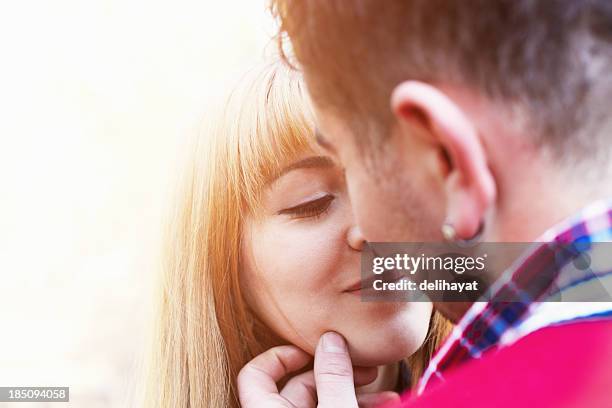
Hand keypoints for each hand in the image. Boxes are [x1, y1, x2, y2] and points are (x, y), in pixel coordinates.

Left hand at [238, 331, 399, 406]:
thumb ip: (333, 378)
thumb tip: (331, 340)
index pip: (255, 374)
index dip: (280, 354)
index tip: (312, 347)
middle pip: (298, 384)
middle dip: (335, 369)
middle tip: (362, 362)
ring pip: (323, 400)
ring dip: (353, 387)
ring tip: (381, 382)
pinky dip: (356, 405)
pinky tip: (386, 401)